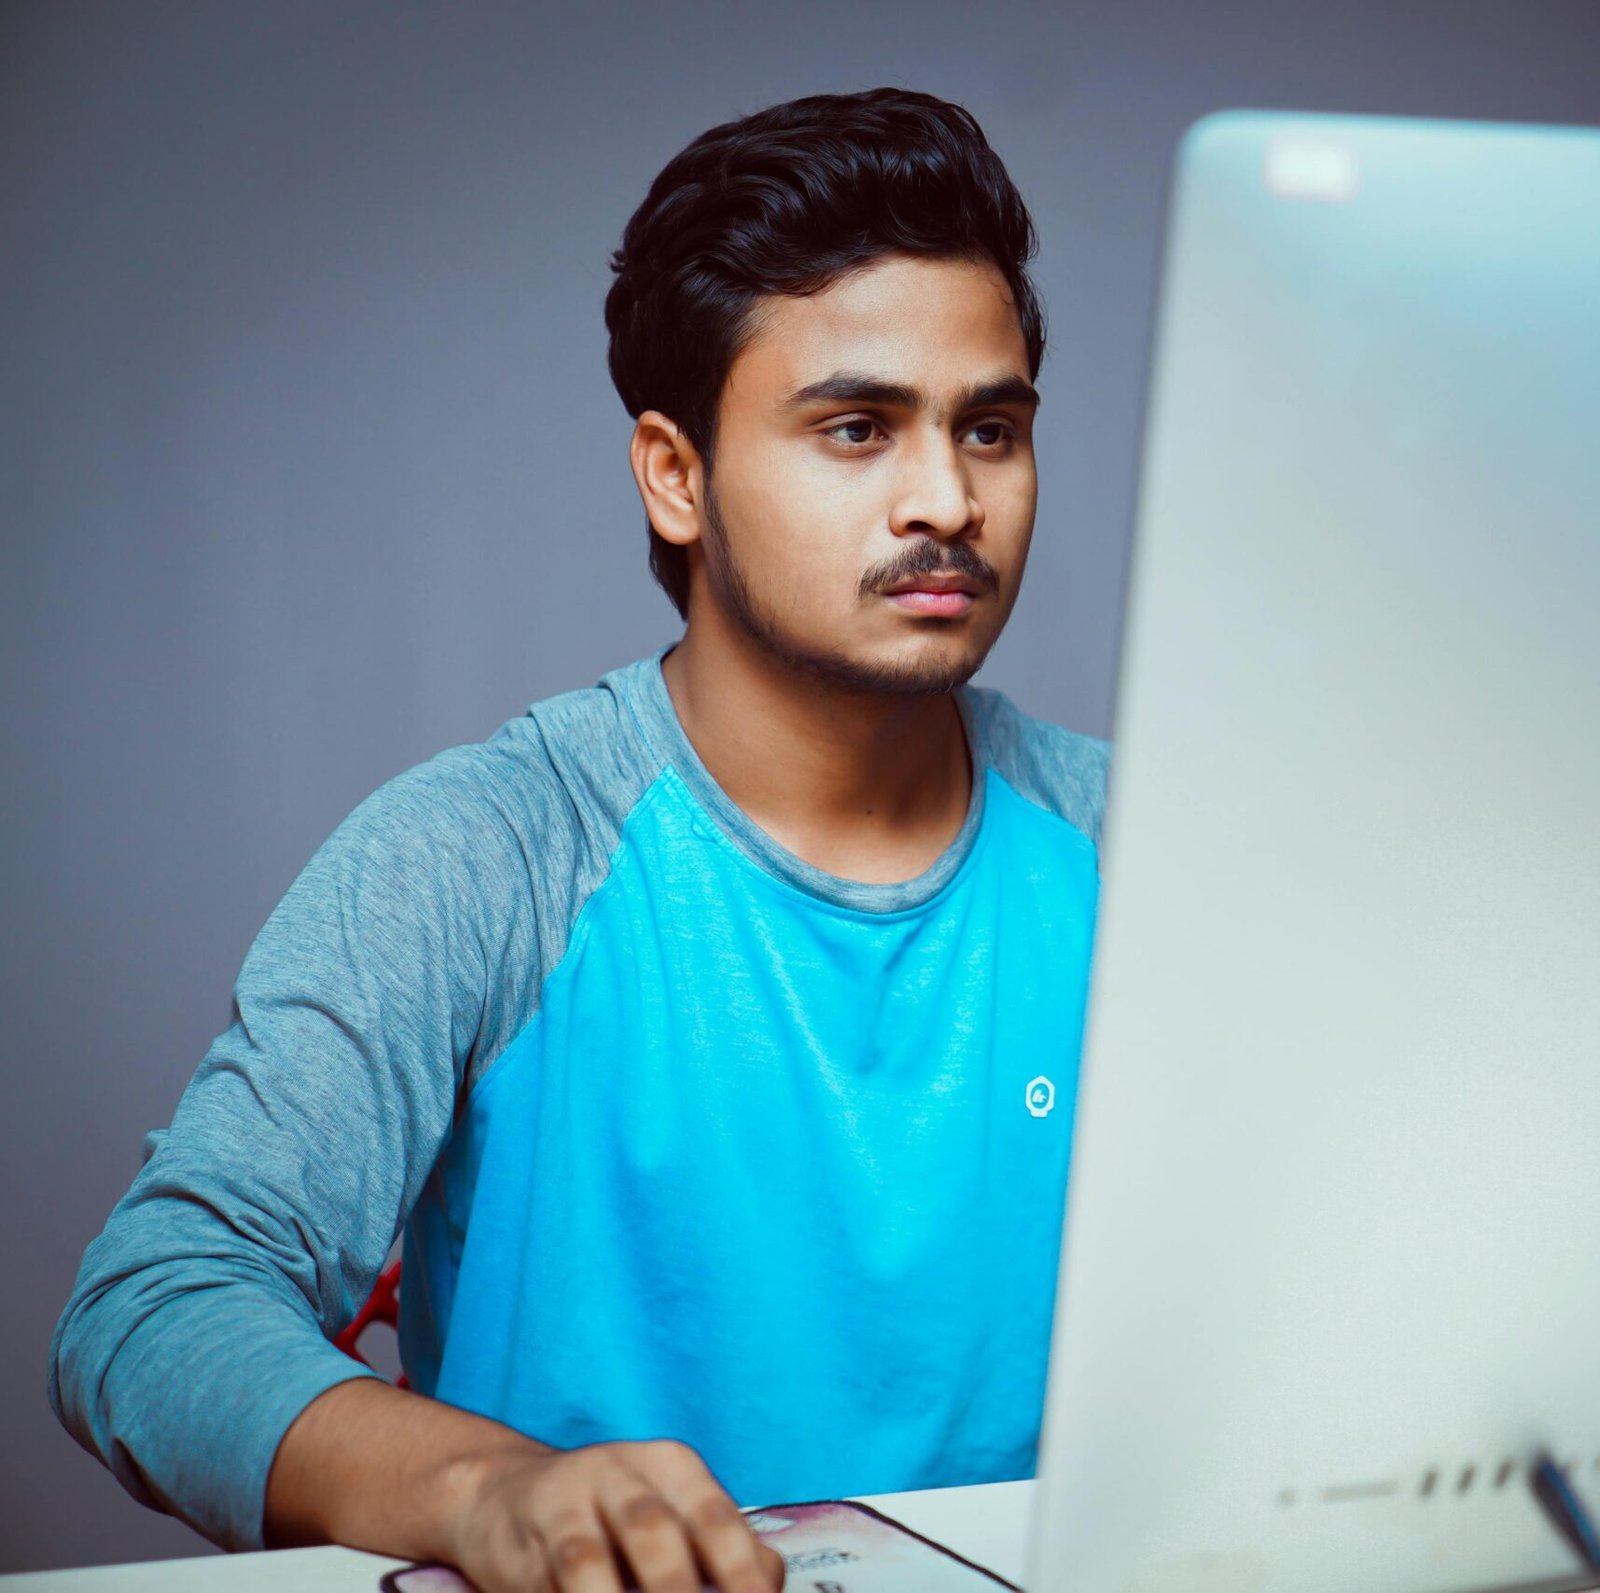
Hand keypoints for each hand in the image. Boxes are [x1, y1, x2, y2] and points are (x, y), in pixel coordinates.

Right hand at [445, 1437, 785, 1592]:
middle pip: (652, 1531)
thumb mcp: (676, 1515)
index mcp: (671, 1467)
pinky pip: (543, 1585)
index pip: (715, 1516)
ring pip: (584, 1559)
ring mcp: (562, 1504)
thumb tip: (768, 1588)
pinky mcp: (518, 1544)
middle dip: (676, 1589)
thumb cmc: (619, 1518)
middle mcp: (617, 1473)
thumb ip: (725, 1550)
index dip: (740, 1567)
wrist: (506, 1494)